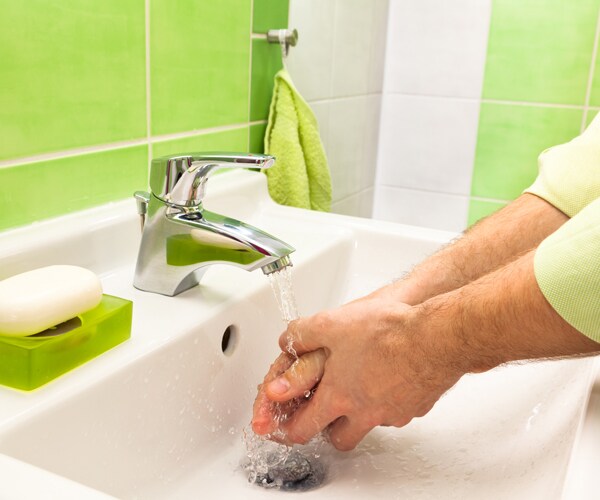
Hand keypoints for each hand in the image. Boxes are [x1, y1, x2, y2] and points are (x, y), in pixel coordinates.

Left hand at [255, 294, 463, 450]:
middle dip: (327, 428)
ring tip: (359, 385)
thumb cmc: (387, 332)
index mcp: (338, 396)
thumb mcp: (332, 324)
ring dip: (359, 413)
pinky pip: (396, 411)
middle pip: (339, 438)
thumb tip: (288, 341)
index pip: (304, 428)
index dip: (289, 429)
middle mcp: (364, 412)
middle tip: (325, 412)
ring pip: (368, 424)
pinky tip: (389, 376)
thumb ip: (302, 334)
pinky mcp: (415, 407)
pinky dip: (388, 400)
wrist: (435, 337)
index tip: (285, 426)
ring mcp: (392, 413)